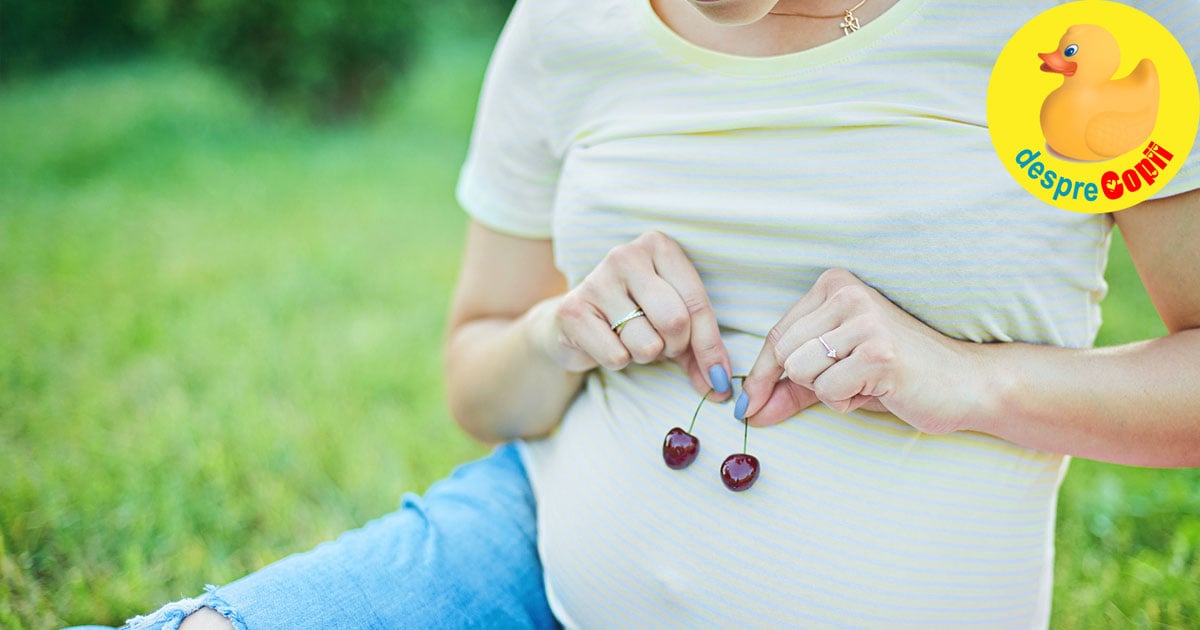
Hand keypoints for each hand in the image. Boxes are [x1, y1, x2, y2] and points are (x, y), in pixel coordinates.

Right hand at [541, 231, 732, 398]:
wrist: (574, 324)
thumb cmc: (634, 318)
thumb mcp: (674, 325)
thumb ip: (700, 349)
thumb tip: (720, 385)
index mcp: (658, 246)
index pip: (697, 302)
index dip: (710, 346)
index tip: (718, 377)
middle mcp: (626, 256)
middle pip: (675, 321)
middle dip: (674, 347)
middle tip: (662, 345)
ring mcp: (596, 280)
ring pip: (646, 344)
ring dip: (644, 355)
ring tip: (629, 339)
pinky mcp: (571, 310)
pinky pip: (616, 356)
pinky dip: (618, 361)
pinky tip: (606, 343)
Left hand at [739, 269, 984, 431]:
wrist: (966, 383)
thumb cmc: (897, 375)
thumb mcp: (836, 373)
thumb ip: (790, 388)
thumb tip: (746, 409)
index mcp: (835, 286)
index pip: (777, 334)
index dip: (763, 374)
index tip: (749, 403)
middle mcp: (848, 294)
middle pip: (784, 354)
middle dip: (808, 381)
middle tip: (848, 379)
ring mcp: (865, 321)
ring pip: (802, 372)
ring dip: (829, 392)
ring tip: (866, 381)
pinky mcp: (879, 352)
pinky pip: (828, 392)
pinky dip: (848, 402)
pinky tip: (879, 389)